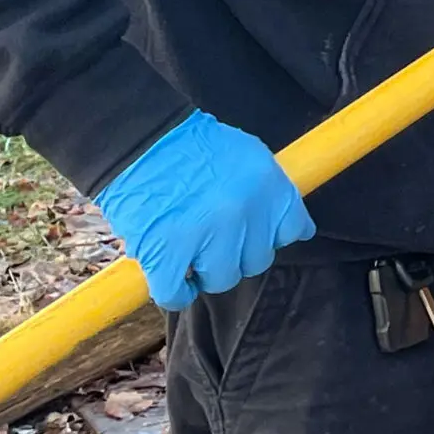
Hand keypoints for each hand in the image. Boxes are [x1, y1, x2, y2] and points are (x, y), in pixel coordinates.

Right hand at [93, 111, 314, 310]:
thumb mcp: (247, 156)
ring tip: (191, 254)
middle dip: (237, 254)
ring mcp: (208, 235)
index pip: (293, 230)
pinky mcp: (167, 253)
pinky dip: (175, 293)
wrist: (140, 139)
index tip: (255, 235)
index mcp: (269, 186)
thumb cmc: (192, 145)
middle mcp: (246, 213)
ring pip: (222, 279)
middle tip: (215, 240)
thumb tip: (288, 226)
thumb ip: (268, 192)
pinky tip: (173, 282)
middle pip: (257, 260)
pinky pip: (177, 293)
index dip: (270, 235)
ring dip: (206, 272)